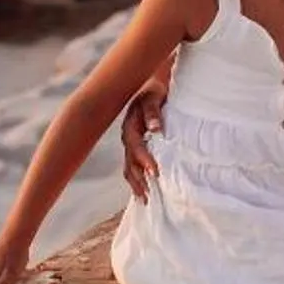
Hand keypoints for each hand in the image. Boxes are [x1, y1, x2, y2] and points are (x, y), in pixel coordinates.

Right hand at [120, 85, 166, 200]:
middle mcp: (127, 136)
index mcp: (130, 124)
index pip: (135, 145)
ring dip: (136, 183)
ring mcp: (130, 144)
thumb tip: (156, 128)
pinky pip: (134, 166)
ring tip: (145, 199)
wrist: (153, 85)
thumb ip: (153, 112)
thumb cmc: (155, 90)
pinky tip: (143, 192)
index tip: (154, 171)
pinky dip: (138, 179)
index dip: (144, 159)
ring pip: (130, 167)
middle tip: (148, 193)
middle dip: (138, 178)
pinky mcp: (136, 148)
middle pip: (129, 161)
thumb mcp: (154, 96)